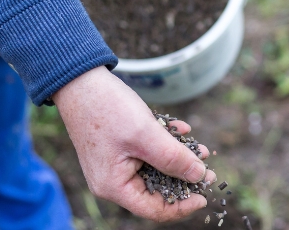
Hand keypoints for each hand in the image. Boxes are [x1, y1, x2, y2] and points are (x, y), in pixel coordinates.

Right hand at [52, 66, 215, 221]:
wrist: (80, 80)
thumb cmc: (107, 108)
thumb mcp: (146, 135)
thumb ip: (174, 158)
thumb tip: (199, 176)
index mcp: (114, 186)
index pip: (154, 209)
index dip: (183, 205)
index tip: (205, 195)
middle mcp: (112, 180)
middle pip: (156, 189)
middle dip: (184, 178)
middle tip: (208, 168)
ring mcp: (115, 163)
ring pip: (155, 168)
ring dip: (178, 158)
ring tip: (200, 148)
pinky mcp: (118, 148)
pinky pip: (147, 152)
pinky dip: (164, 143)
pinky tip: (181, 129)